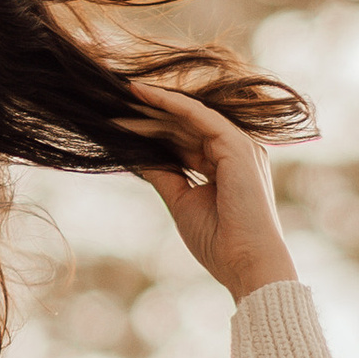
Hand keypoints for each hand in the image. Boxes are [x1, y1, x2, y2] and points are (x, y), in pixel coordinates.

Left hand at [126, 76, 300, 301]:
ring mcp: (240, 145)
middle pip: (186, 125)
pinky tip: (145, 95)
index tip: (122, 124)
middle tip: (114, 109)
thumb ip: (164, 175)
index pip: (186, 139)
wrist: (244, 262)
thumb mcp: (181, 200)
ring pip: (190, 116)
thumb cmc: (217, 240)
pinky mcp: (237, 145)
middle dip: (150, 116)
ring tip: (123, 98)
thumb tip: (138, 156)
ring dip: (155, 107)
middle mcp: (236, 150)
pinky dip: (171, 103)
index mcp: (227, 165)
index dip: (154, 131)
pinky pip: (198, 115)